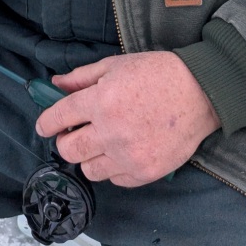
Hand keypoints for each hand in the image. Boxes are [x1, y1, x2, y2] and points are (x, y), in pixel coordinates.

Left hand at [35, 51, 220, 186]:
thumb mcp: (115, 65)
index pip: (58, 117)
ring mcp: (128, 155)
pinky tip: (122, 150)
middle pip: (68, 150)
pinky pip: (115, 180)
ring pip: (88, 169)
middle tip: (76, 132)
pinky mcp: (145, 171)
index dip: (46, 122)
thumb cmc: (158, 74)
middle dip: (66, 140)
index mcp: (101, 101)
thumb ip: (81, 77)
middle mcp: (111, 131)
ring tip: (101, 141)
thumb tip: (56, 84)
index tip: (45, 126)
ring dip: (89, 156)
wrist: (200, 92)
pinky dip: (113, 168)